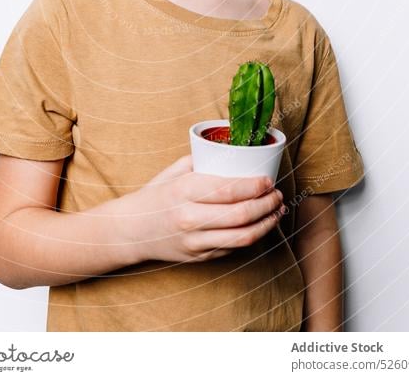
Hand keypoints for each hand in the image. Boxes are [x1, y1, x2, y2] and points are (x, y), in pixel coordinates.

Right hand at [123, 154, 285, 263]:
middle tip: (277, 195)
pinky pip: (233, 248)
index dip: (254, 186)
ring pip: (242, 237)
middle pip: (240, 215)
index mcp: (184, 191)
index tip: (268, 180)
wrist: (131, 230)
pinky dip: (252, 237)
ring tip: (276, 212)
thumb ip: (202, 161)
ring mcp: (195, 241)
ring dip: (266, 224)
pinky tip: (260, 225)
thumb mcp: (174, 171)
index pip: (228, 190)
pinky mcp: (199, 257)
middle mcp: (190, 218)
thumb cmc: (156, 195)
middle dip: (266, 204)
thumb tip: (234, 152)